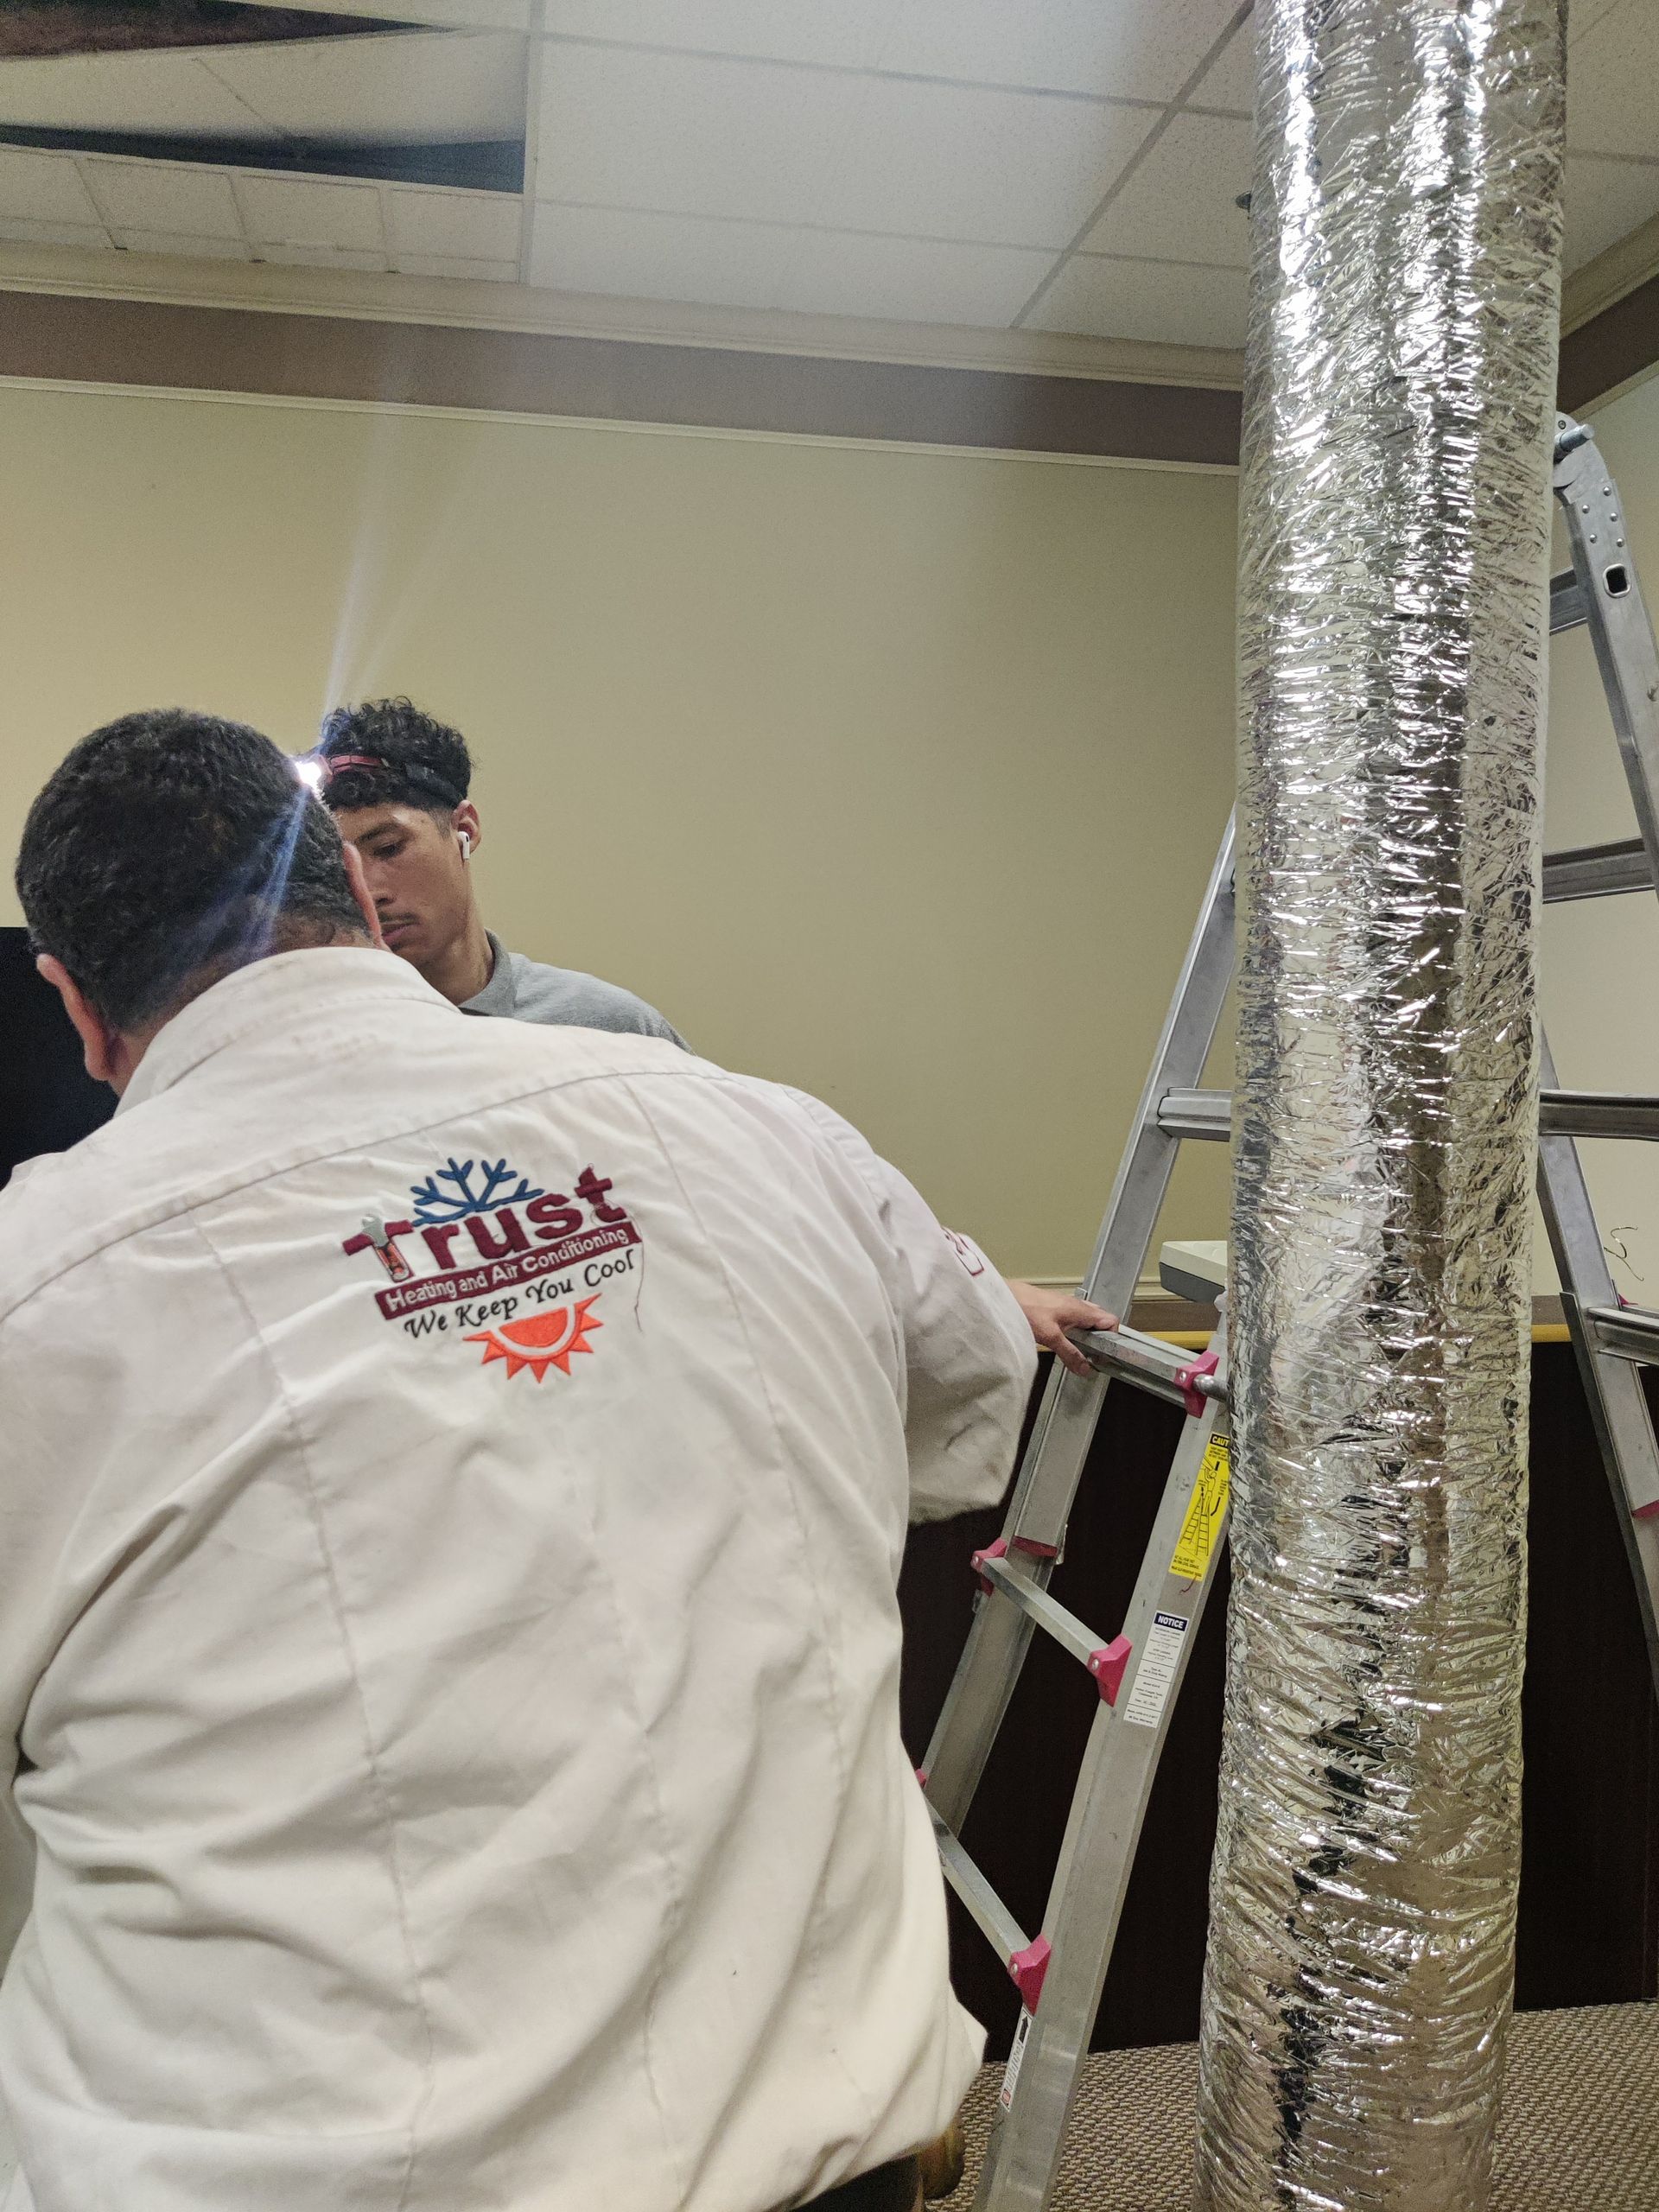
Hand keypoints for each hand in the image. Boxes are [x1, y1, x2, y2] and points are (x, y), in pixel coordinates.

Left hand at [1005, 1281, 1119, 1377]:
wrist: (1003, 1298)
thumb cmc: (1025, 1308)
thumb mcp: (1051, 1337)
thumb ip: (1069, 1354)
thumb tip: (1085, 1368)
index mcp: (1080, 1310)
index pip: (1111, 1320)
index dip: (1113, 1338)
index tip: (1106, 1354)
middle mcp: (1076, 1304)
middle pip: (1099, 1320)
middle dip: (1100, 1337)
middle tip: (1094, 1354)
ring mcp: (1065, 1304)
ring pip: (1085, 1319)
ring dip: (1086, 1334)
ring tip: (1079, 1350)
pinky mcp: (1053, 1306)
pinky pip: (1072, 1318)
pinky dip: (1073, 1330)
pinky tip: (1063, 1340)